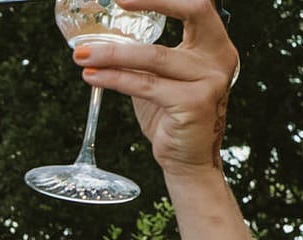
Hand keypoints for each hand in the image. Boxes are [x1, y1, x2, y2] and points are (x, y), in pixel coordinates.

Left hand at [73, 0, 238, 177]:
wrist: (187, 160)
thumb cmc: (171, 117)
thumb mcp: (160, 79)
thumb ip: (144, 57)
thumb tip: (104, 40)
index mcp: (215, 46)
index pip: (197, 7)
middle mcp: (219, 58)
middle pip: (190, 14)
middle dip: (151, 2)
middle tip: (114, 3)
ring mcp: (211, 80)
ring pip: (154, 56)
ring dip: (112, 54)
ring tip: (82, 55)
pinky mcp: (194, 103)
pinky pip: (145, 85)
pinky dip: (114, 79)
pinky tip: (93, 76)